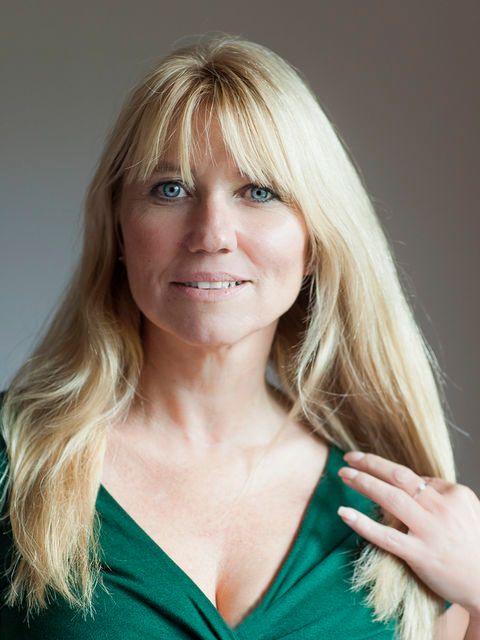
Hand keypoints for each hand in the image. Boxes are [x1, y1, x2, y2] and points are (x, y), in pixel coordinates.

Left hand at [337, 450, 479, 616]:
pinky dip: (362, 523)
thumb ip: (442, 494)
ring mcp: (429, 531)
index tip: (379, 476)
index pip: (415, 477)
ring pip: (390, 499)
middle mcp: (441, 508)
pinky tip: (344, 513)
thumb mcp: (468, 511)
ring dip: (363, 482)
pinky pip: (386, 536)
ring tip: (344, 474)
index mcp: (455, 494)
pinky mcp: (419, 554)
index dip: (393, 475)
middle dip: (371, 463)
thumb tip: (415, 482)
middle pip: (398, 477)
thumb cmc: (475, 547)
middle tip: (349, 457)